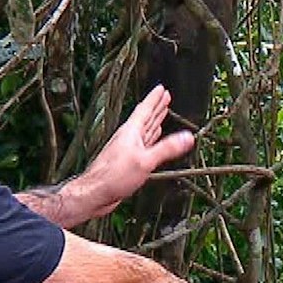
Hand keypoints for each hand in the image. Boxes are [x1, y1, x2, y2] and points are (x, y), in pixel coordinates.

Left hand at [76, 85, 194, 215]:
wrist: (95, 193)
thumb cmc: (113, 176)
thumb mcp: (145, 161)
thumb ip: (167, 148)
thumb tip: (187, 137)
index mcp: (131, 132)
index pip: (145, 110)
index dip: (154, 98)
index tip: (162, 88)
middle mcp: (128, 138)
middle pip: (145, 118)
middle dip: (156, 107)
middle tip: (165, 97)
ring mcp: (127, 149)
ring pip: (144, 131)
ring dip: (154, 122)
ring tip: (162, 114)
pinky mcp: (127, 161)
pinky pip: (143, 145)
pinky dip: (151, 140)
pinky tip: (153, 141)